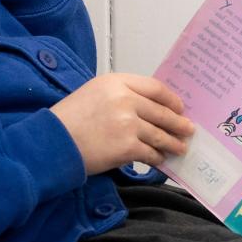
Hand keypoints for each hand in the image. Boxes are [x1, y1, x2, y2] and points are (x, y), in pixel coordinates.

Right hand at [50, 73, 194, 175]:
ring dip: (172, 143)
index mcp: (116, 82)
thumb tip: (148, 108)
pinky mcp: (127, 147)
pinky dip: (157, 158)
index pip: (155, 88)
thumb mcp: (94, 93)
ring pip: (160, 134)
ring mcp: (128, 123)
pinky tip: (159, 160)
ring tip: (180, 148)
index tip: (178, 107)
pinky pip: (151, 153)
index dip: (171, 100)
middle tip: (187, 129)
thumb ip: (120, 94)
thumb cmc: (69, 119)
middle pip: (162, 112)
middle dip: (178, 123)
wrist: (53, 142)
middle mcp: (125, 99)